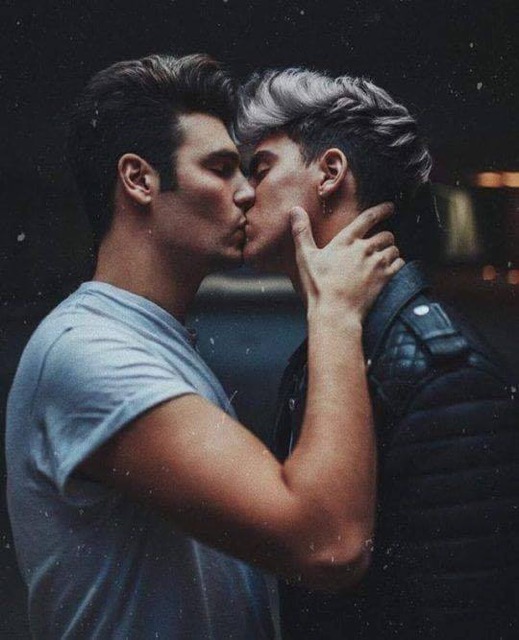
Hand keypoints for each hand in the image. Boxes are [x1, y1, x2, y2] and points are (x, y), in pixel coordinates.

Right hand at [291, 202, 402, 319]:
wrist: (335, 312)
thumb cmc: (318, 286)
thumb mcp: (305, 257)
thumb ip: (302, 232)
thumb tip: (295, 210)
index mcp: (346, 240)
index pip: (368, 218)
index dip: (382, 210)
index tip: (390, 207)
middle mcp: (365, 248)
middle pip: (386, 234)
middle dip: (385, 237)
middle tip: (381, 242)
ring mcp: (377, 263)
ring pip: (394, 249)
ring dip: (391, 251)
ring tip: (385, 256)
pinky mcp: (385, 278)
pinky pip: (399, 264)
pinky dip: (397, 263)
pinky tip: (391, 268)